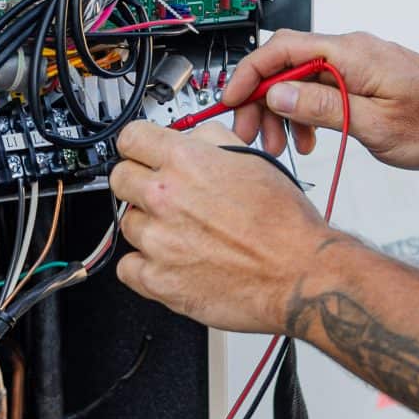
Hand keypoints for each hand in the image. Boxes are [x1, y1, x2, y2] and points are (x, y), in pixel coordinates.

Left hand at [109, 119, 336, 334]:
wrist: (300, 272)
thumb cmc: (284, 222)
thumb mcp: (252, 158)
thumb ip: (210, 140)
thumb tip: (190, 137)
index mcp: (185, 162)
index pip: (130, 138)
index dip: (138, 145)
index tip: (141, 154)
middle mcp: (165, 198)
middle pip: (119, 178)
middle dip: (138, 182)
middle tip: (161, 194)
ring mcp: (158, 242)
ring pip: (126, 223)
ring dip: (148, 226)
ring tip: (181, 233)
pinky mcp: (158, 281)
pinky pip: (127, 267)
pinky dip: (144, 265)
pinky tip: (169, 260)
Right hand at [220, 30, 418, 171]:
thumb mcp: (376, 127)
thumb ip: (324, 108)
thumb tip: (279, 94)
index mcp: (352, 54)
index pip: (282, 49)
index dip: (249, 74)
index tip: (230, 102)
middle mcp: (352, 50)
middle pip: (286, 62)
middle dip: (261, 98)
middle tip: (251, 136)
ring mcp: (358, 62)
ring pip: (301, 77)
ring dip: (283, 110)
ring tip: (282, 146)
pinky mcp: (364, 76)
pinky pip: (321, 85)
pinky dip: (306, 110)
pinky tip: (310, 139)